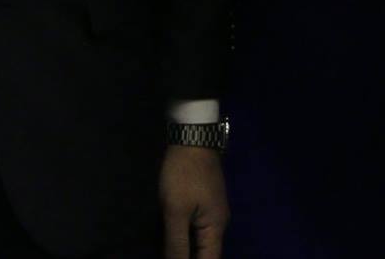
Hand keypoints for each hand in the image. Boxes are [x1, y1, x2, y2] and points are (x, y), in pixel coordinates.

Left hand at [159, 143, 227, 258]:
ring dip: (186, 250)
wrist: (192, 137)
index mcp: (215, 228)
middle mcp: (218, 224)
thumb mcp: (176, 211)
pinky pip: (196, 229)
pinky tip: (171, 239)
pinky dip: (185, 237)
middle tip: (166, 255)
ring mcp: (212, 212)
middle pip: (206, 253)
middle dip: (189, 258)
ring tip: (167, 251)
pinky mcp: (203, 203)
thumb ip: (176, 244)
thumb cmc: (184, 175)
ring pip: (200, 242)